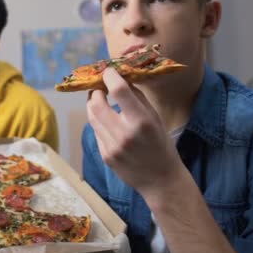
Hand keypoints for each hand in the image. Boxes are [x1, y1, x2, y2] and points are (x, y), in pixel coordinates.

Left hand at [86, 68, 184, 198]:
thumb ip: (137, 98)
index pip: (118, 91)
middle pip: (96, 103)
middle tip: (99, 87)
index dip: (110, 76)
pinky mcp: (105, 156)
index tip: (108, 71)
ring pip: (91, 117)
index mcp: (141, 121)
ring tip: (100, 99)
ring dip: (93, 105)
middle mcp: (124, 134)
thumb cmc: (161, 145)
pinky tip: (107, 121)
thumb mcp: (155, 118)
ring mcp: (112, 147)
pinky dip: (98, 122)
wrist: (160, 180)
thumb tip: (121, 79)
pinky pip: (96, 131)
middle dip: (95, 91)